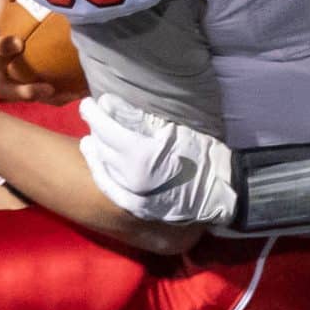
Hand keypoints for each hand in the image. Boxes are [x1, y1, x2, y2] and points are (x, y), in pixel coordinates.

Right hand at [0, 0, 59, 101]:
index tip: (18, 43)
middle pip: (1, 81)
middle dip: (18, 90)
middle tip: (43, 87)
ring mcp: (16, 68)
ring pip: (21, 91)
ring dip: (39, 96)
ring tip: (61, 94)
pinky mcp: (35, 73)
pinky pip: (44, 88)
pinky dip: (59, 93)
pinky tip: (79, 92)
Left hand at [78, 97, 235, 225]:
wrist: (221, 190)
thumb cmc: (201, 153)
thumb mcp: (171, 129)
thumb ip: (137, 117)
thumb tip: (107, 102)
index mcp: (141, 155)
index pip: (105, 130)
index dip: (92, 114)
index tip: (88, 103)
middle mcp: (131, 177)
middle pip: (101, 147)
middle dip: (95, 129)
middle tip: (92, 115)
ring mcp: (133, 196)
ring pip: (103, 167)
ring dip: (95, 150)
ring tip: (91, 137)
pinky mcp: (137, 207)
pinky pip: (110, 189)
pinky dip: (100, 173)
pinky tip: (97, 162)